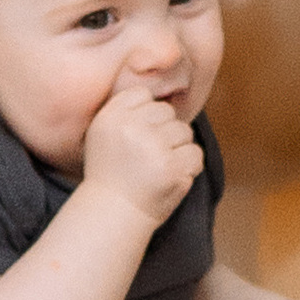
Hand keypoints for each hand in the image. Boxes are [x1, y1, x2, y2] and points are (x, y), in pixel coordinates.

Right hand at [81, 78, 202, 228]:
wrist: (112, 212)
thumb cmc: (111, 171)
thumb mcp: (104, 132)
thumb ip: (126, 108)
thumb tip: (163, 87)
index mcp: (111, 116)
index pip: (145, 96)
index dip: (146, 118)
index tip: (135, 138)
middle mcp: (130, 128)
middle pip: (167, 113)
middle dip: (163, 133)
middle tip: (146, 158)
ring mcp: (152, 148)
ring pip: (184, 132)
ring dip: (177, 151)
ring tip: (156, 169)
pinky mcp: (172, 168)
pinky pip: (195, 154)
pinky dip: (187, 168)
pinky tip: (168, 179)